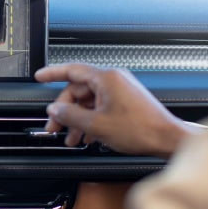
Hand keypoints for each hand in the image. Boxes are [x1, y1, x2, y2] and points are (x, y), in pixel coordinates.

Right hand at [35, 64, 196, 157]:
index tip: (39, 77)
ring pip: (88, 101)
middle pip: (78, 90)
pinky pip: (100, 107)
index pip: (72, 70)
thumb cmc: (141, 129)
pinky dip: (90, 120)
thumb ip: (71, 115)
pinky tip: (86, 137)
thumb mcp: (96, 125)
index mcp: (106, 78)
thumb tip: (55, 109)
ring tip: (71, 138)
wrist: (168, 139)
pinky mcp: (125, 102)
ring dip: (77, 119)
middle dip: (65, 110)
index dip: (52, 73)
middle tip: (55, 126)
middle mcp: (113, 80)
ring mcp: (120, 91)